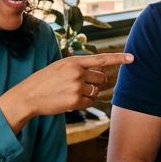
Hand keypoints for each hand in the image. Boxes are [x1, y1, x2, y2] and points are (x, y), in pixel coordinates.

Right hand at [0, 52, 132, 132]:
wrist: (27, 96)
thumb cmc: (44, 81)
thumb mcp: (59, 67)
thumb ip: (78, 67)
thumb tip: (99, 75)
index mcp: (74, 61)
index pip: (101, 59)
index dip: (119, 58)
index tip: (133, 58)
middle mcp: (77, 72)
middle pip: (102, 77)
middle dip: (96, 82)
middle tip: (81, 85)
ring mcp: (77, 86)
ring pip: (96, 91)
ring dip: (88, 94)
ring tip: (70, 93)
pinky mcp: (75, 100)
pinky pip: (90, 103)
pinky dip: (83, 103)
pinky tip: (69, 101)